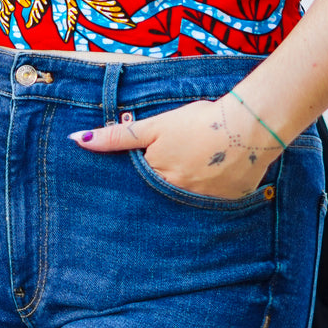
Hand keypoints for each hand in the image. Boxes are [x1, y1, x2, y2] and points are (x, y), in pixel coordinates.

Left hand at [70, 95, 281, 199]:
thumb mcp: (155, 126)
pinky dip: (212, 193)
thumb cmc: (199, 121)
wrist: (249, 126)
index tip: (152, 165)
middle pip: (162, 197)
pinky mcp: (228, 206)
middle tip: (179, 165)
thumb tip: (77, 141)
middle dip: (164, 186)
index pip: (140, 186)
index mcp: (157, 179)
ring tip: (199, 169)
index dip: (144, 174)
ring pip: (187, 202)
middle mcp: (177, 199)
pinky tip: (219, 176)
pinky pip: (213, 205)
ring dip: (188, 190)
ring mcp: (204, 206)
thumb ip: (118, 137)